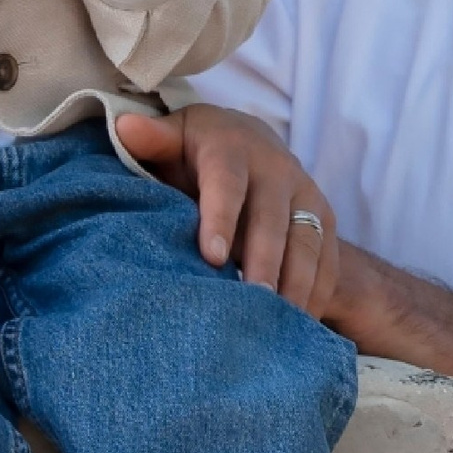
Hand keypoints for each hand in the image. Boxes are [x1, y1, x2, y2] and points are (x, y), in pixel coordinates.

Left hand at [114, 103, 339, 319]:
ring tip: (279, 324)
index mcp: (232, 148)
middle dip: (264, 262)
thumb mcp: (174, 137)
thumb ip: (152, 139)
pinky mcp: (323, 218)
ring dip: (295, 283)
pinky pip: (328, 259)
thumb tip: (124, 127)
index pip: (227, 183)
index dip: (221, 218)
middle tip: (253, 303)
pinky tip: (301, 324)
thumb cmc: (198, 149)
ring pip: (306, 241)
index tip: (211, 258)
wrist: (250, 139)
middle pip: (272, 220)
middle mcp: (276, 169)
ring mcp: (305, 194)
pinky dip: (318, 292)